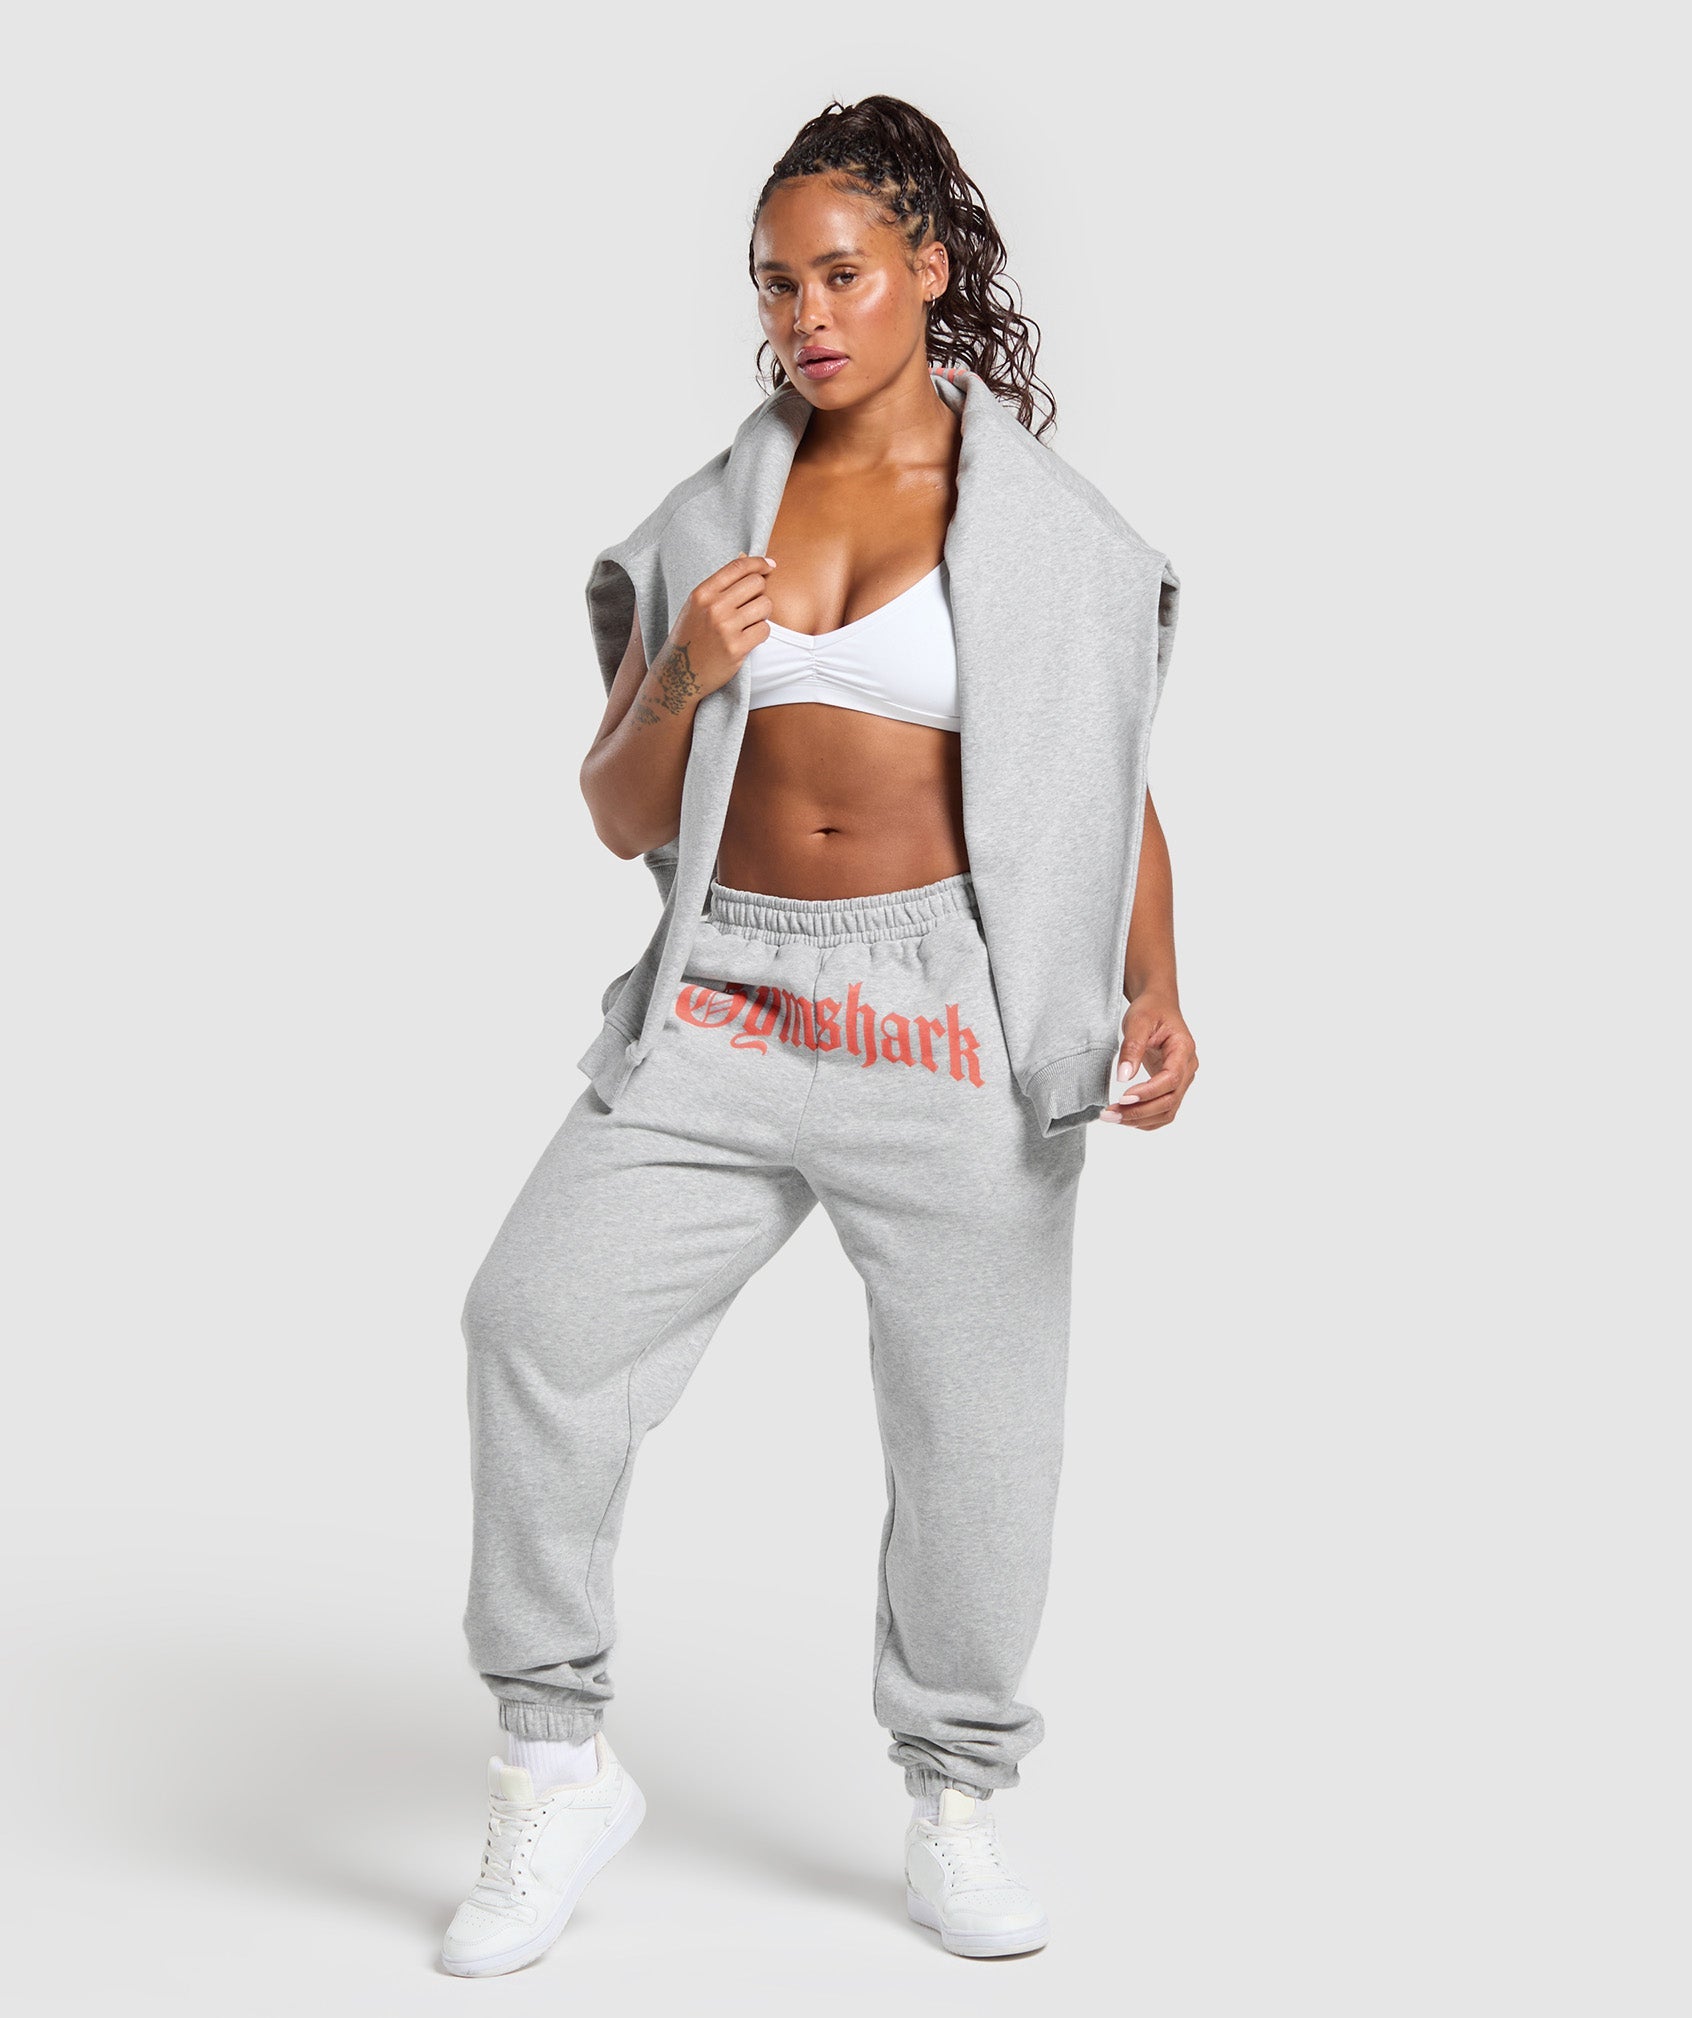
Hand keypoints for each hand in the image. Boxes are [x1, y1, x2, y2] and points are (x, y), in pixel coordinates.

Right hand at [650, 553, 777, 709]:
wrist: (679, 674)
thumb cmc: (691, 636)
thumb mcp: (697, 605)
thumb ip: (720, 584)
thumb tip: (745, 556)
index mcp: (702, 593)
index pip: (738, 567)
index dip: (759, 563)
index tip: (769, 565)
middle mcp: (713, 607)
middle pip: (756, 583)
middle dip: (760, 592)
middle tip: (752, 605)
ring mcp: (725, 628)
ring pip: (765, 605)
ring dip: (762, 613)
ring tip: (749, 622)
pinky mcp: (737, 648)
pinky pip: (765, 629)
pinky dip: (761, 633)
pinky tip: (748, 638)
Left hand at [1099, 990, 1197, 1129]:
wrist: (1158, 1007)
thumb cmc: (1150, 1010)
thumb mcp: (1138, 1021)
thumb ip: (1132, 1048)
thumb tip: (1124, 1077)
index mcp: (1183, 1049)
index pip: (1171, 1079)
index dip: (1148, 1092)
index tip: (1123, 1098)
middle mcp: (1187, 1068)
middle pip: (1170, 1100)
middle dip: (1139, 1111)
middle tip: (1110, 1114)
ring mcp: (1182, 1079)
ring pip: (1168, 1111)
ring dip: (1140, 1119)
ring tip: (1113, 1117)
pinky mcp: (1172, 1086)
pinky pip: (1164, 1110)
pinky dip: (1146, 1119)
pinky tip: (1125, 1117)